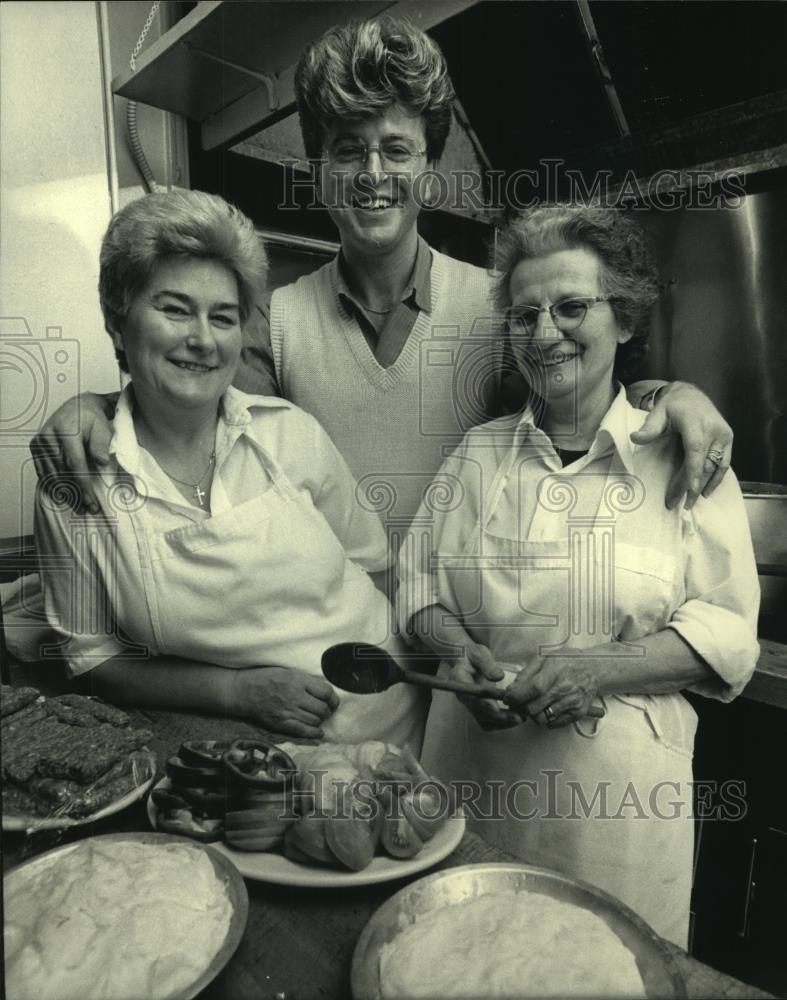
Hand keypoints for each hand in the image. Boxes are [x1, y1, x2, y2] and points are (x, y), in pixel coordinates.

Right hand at [30, 392, 117, 512]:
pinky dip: (52, 482)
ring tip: (76, 505)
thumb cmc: (94, 420)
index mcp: (67, 430)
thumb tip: (102, 464)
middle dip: (74, 492)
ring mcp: (40, 441)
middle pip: (61, 471)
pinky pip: (42, 469)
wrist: (79, 406)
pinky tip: (61, 494)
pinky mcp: (35, 445)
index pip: (75, 464)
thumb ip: (101, 445)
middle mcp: (49, 436)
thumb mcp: (103, 428)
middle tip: (86, 508)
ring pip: (50, 473)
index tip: (91, 502)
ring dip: (63, 491)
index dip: (83, 485)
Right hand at [234, 666, 339, 739]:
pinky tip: (318, 732)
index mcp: (298, 680)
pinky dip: (314, 732)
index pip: (326, 692)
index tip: (332, 701)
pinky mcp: (280, 723)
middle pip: (322, 708)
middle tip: (324, 711)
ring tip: (317, 718)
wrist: (244, 690)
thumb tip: (324, 691)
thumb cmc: (266, 678)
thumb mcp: (288, 672)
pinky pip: (303, 731)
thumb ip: (305, 681)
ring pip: (315, 720)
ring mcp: (287, 711)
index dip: (333, 699)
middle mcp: (295, 695)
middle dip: (327, 711)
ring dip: (319, 720)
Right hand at [451, 645, 524, 731]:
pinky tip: (516, 716)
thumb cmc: (472, 655)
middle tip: (519, 717)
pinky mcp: (477, 710)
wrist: (465, 660)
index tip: (499, 707)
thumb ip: (487, 664)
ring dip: (503, 723)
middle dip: (499, 717)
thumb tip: (498, 676)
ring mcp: (470, 705)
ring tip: (521, 717)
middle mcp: (463, 696)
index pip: (470, 697)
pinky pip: (488, 723)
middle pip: (479, 713)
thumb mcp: (479, 653)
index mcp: (459, 680)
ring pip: (485, 721)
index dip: (484, 704)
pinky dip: (502, 723)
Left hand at [503, 652, 599, 727]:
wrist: (595, 669)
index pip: (532, 689)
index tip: (508, 698)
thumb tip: (511, 689)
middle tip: (520, 702)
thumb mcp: (545, 658)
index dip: (515, 697)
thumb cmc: (568, 661)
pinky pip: (554, 724)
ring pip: (541, 719)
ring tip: (535, 704)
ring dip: (534, 714)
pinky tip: (548, 707)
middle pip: (533, 708)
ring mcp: (572, 703)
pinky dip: (547, 719)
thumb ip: (527, 673)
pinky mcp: (577, 713)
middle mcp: (564, 689)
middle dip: (521, 707)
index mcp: (554, 671)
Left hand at [630, 382, 731, 510]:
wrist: (691, 395)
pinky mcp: (728, 439)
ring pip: (714, 466)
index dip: (693, 472)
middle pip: (703, 463)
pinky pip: (724, 463)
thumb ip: (649, 427)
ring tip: (689, 503)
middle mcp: (713, 428)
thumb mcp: (658, 413)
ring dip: (703, 486)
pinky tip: (706, 492)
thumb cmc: (672, 406)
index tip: (688, 491)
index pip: (695, 450)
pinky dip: (716, 479)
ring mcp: (723, 434)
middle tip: (677, 504)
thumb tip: (635, 438)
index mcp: (695, 422)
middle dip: (691, 486)